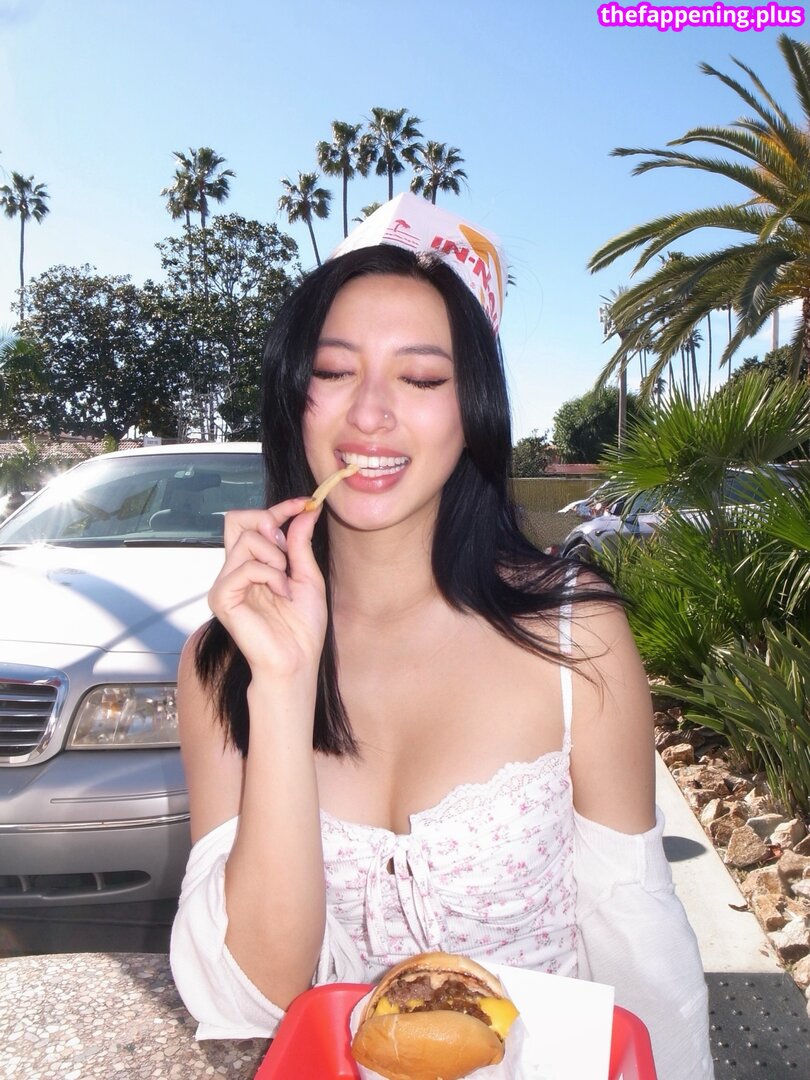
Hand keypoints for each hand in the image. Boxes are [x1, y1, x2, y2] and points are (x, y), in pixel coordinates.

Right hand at [208, 497, 326, 679]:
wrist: (297, 661)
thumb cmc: (302, 627)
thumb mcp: (308, 576)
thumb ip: (301, 544)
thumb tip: (306, 509)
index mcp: (253, 564)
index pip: (253, 522)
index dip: (279, 508)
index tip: (304, 502)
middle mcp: (235, 569)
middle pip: (237, 519)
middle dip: (268, 522)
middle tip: (287, 549)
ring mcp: (225, 583)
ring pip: (245, 540)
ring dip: (275, 557)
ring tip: (286, 583)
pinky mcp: (221, 597)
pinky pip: (244, 567)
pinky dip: (270, 576)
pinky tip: (281, 594)